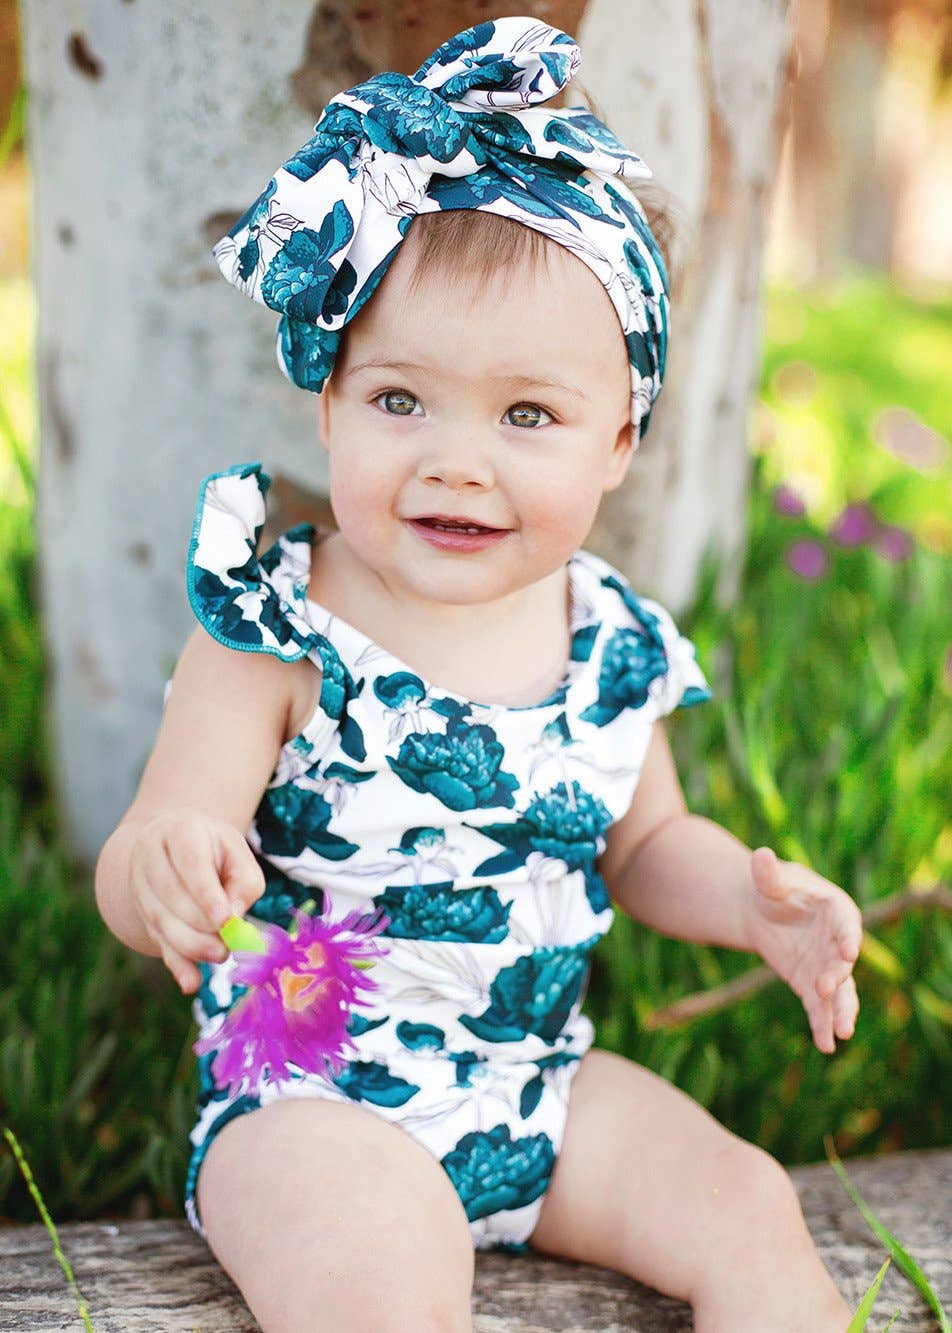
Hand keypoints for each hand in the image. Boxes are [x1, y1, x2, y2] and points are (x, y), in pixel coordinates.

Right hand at [128, 809, 265, 993]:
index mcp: (179, 829)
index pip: (190, 862)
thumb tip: (233, 918)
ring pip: (159, 919)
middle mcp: (150, 852)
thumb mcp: (238, 854)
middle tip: (228, 945)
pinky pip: (155, 939)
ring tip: (220, 955)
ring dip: (190, 944)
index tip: (224, 920)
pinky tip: (190, 982)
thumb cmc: (217, 851)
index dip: (205, 893)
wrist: (177, 845)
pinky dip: (175, 963)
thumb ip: (244, 882)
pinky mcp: (139, 910)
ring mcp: (138, 882)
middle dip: (201, 925)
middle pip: (171, 894)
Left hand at [746, 847, 861, 1053]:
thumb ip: (767, 873)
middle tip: (826, 989)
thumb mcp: (769, 879)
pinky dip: (822, 1024)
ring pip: (840, 992)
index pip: (847, 924)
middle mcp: (838, 942)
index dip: (848, 936)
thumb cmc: (773, 887)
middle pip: (842, 962)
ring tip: (843, 1034)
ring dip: (841, 1011)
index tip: (849, 950)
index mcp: (836, 910)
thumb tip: (760, 855)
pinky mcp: (812, 985)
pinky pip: (820, 1007)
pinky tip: (825, 1045)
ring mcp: (827, 966)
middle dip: (837, 977)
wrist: (762, 910)